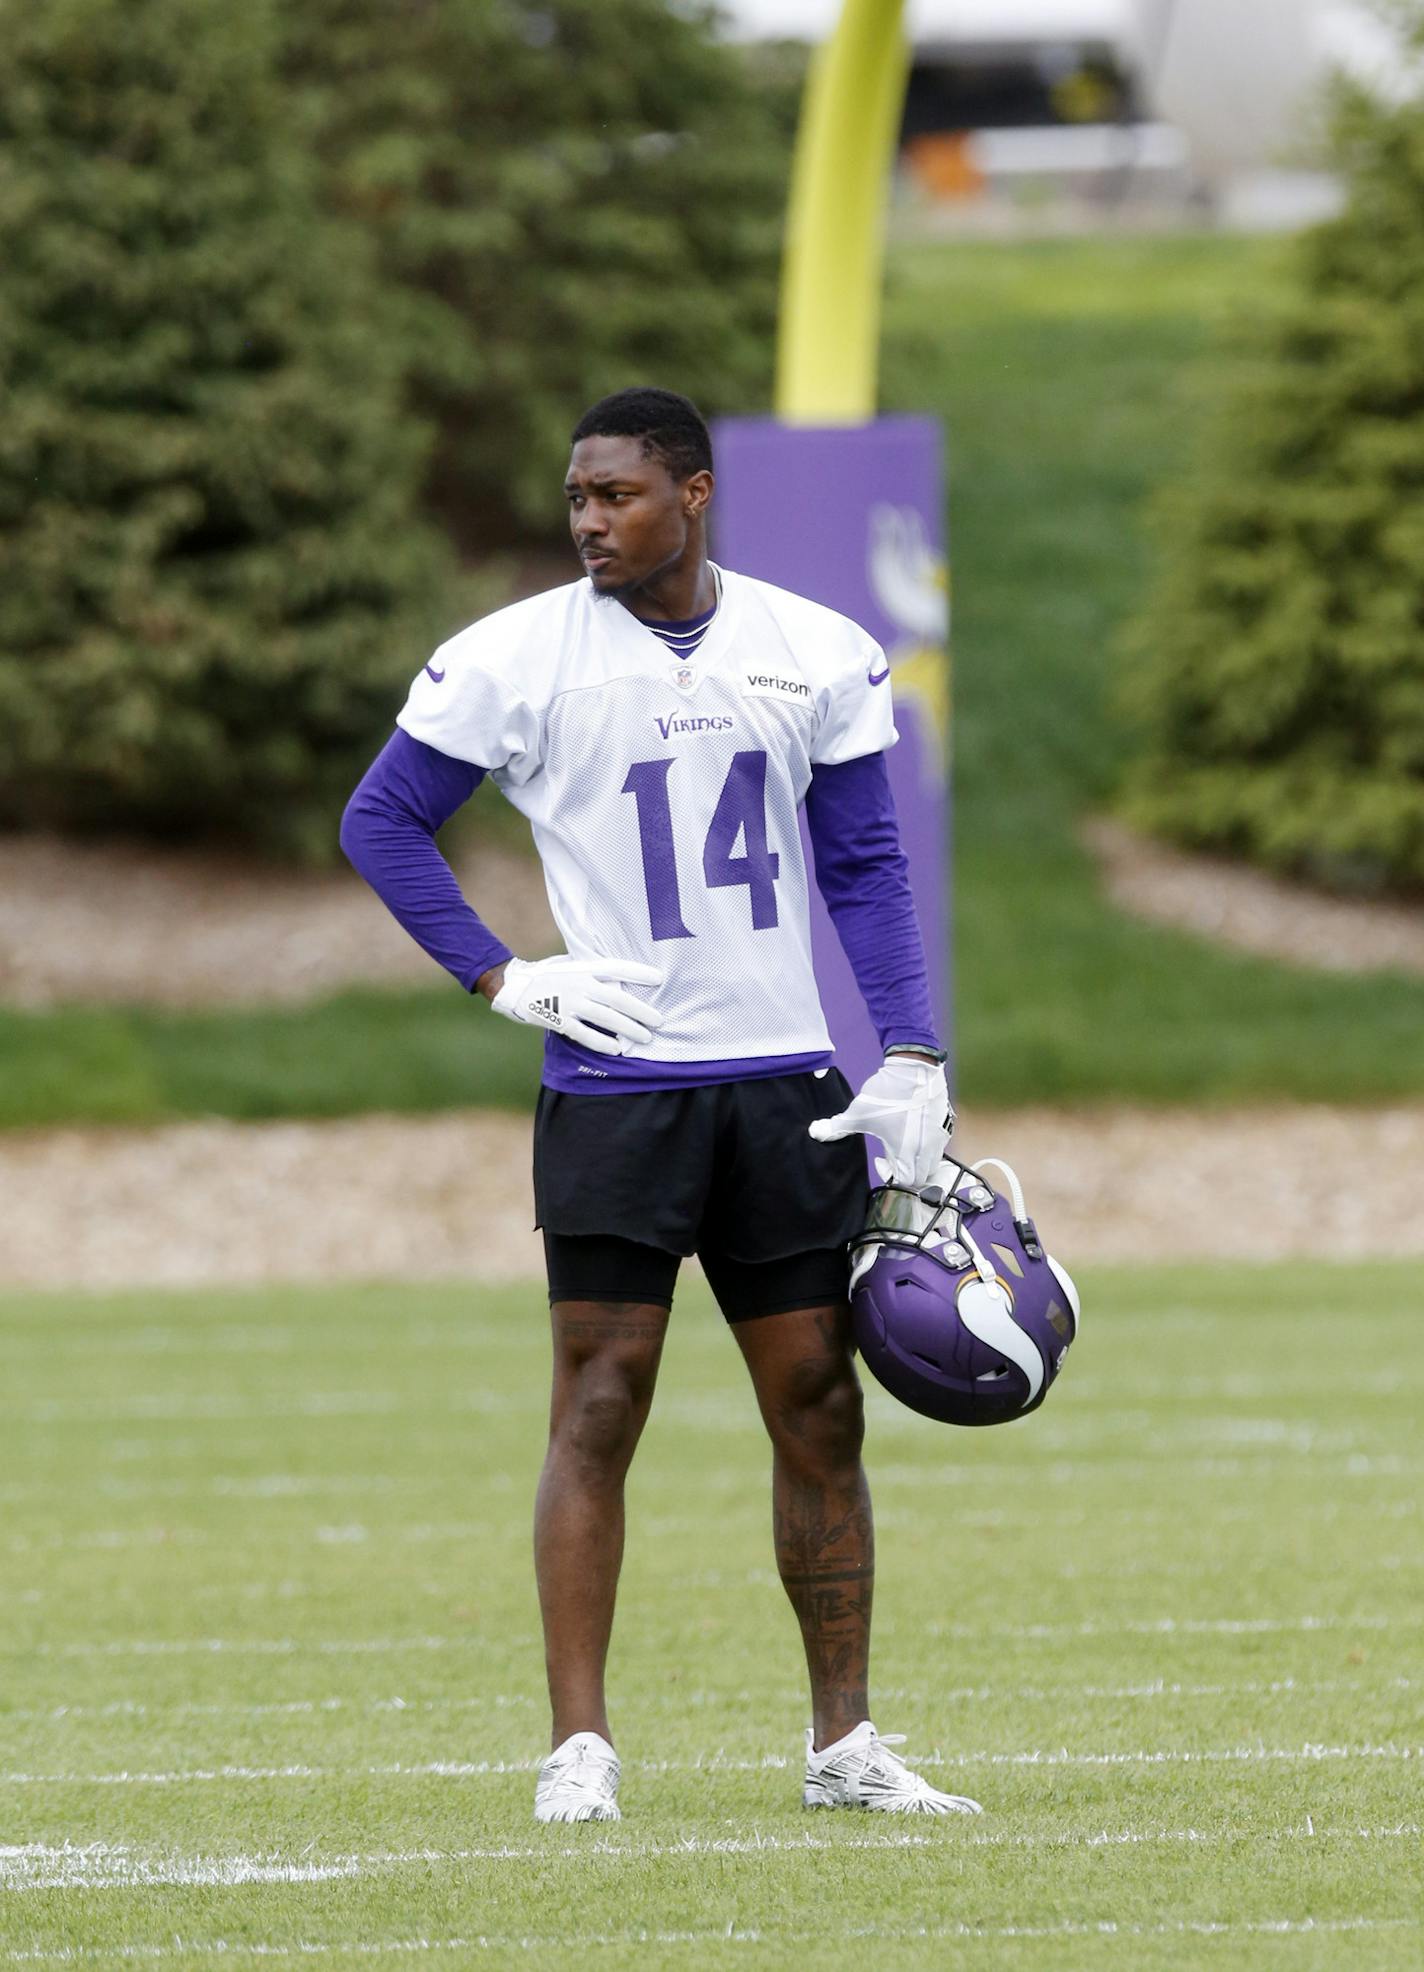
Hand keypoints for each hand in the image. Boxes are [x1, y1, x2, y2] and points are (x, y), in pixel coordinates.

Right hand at [490, 954, 663, 1056]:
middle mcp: (580, 985)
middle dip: (641, 1010)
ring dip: (628, 1028)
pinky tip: (616, 1049)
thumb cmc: (546, 974)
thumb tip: (620, 980)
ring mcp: (570, 1003)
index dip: (639, 973)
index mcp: (584, 968)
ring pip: (606, 1017)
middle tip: (659, 1020)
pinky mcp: (559, 1020)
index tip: (659, 978)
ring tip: (645, 1037)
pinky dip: (601, 1042)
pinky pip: (584, 1034)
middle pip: (617, 998)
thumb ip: (592, 970)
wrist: (514, 985)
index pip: (617, 968)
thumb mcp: (570, 964)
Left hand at [808, 1056, 953, 1185]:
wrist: (914, 1066)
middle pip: (923, 1177)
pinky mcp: (945, 1124)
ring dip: (919, 1163)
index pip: (907, 1182)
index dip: (893, 1178)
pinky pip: (940, 1147)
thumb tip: (815, 1132)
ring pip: (933, 1163)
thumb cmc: (887, 1092)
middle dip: (908, 1175)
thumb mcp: (858, 1112)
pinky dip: (928, 1149)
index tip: (880, 1162)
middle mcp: (927, 1148)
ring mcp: (939, 1136)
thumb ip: (836, 1127)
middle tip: (893, 1160)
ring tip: (903, 1148)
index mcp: (907, 1150)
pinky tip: (914, 1134)